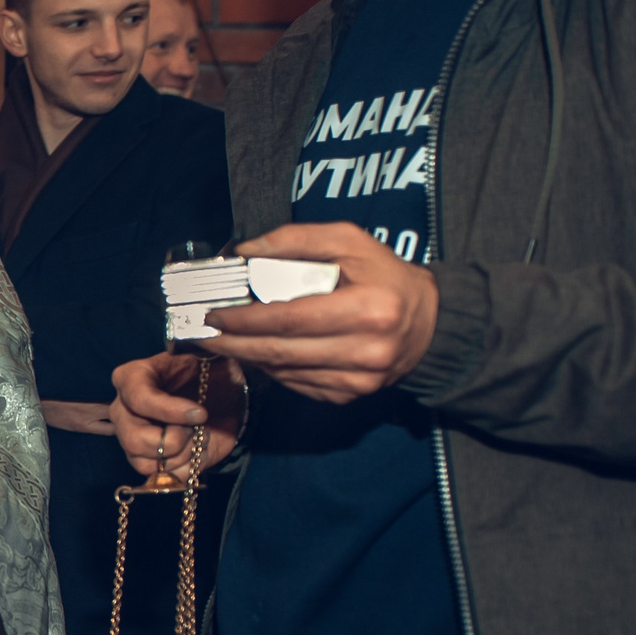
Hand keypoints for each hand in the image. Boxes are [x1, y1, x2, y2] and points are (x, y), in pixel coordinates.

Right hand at [110, 352, 243, 479]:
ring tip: (199, 436)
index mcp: (131, 378)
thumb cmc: (211, 374)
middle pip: (133, 439)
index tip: (200, 413)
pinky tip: (197, 449)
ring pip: (145, 463)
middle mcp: (123, 411)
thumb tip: (201, 355)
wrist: (223, 398)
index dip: (168, 411)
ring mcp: (132, 438)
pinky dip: (187, 469)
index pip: (137, 399)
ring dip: (183, 455)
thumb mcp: (207, 356)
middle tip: (198, 427)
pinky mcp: (149, 462)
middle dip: (173, 440)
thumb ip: (200, 355)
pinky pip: (162, 478)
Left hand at [200, 222, 437, 403]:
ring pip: (285, 372)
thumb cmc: (386, 276)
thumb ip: (296, 239)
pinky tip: (257, 354)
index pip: (289, 320)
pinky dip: (273, 369)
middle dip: (234, 344)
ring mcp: (359, 380)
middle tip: (204, 334)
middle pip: (281, 352)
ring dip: (248, 358)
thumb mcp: (349, 241)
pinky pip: (298, 384)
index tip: (214, 315)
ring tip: (223, 341)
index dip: (245, 320)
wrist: (431, 323)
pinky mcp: (352, 395)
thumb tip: (246, 251)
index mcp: (368, 310)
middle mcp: (366, 351)